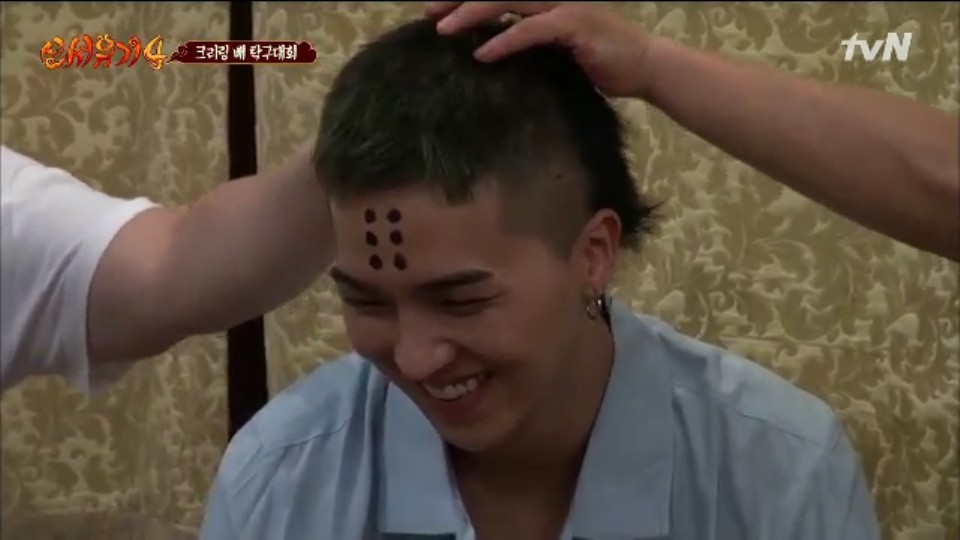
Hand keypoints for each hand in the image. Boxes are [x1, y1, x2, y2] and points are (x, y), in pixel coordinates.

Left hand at [425, 2, 658, 98]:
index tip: (434, 10)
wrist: (645, 67)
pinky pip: (530, 30)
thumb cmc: (600, 61)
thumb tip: (486, 54)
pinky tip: (482, 54)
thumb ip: (526, 44)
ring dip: (473, 14)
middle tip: (428, 14)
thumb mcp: (554, 51)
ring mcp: (562, 6)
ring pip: (507, 1)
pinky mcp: (573, 25)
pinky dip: (504, 40)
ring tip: (445, 29)